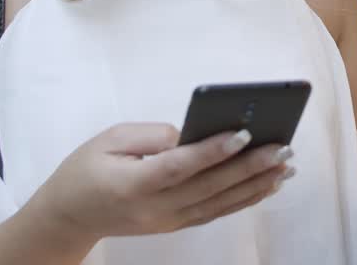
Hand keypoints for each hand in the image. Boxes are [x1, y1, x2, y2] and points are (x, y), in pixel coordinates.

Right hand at [29, 124, 294, 245]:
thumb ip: (151, 135)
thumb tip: (191, 134)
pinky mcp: (176, 224)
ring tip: (286, 165)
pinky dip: (244, 199)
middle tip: (283, 147)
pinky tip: (267, 184)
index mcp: (133, 184)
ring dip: (256, 184)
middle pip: (209, 187)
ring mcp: (168, 221)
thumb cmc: (86, 169)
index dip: (212, 151)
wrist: (69, 217)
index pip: (180, 166)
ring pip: (220, 203)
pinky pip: (216, 212)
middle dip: (250, 166)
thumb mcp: (109, 139)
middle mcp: (155, 208)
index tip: (244, 133)